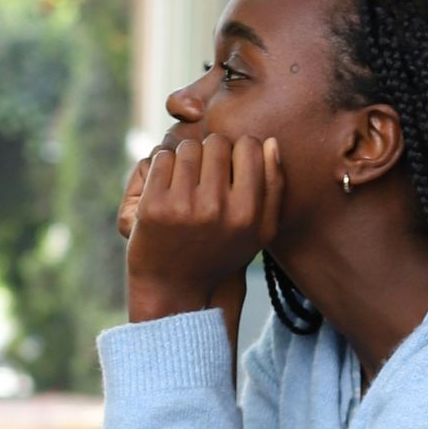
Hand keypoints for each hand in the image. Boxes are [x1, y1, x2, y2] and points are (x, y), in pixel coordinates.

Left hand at [125, 134, 281, 322]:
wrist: (174, 286)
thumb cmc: (221, 252)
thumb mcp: (259, 230)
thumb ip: (273, 187)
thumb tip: (270, 142)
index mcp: (247, 213)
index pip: (249, 146)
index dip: (239, 150)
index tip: (229, 166)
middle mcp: (216, 209)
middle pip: (217, 142)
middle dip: (211, 151)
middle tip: (205, 172)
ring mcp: (183, 207)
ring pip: (188, 147)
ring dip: (186, 156)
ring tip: (186, 179)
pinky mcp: (153, 207)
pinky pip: (162, 159)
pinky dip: (163, 165)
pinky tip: (167, 185)